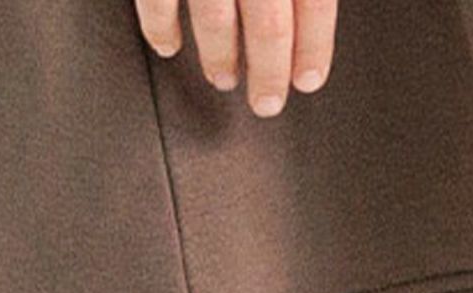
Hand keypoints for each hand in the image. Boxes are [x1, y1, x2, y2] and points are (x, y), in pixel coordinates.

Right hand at [133, 0, 337, 116]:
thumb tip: (303, 14)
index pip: (314, 1)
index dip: (314, 46)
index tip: (308, 79)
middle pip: (269, 25)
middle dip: (269, 71)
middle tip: (267, 102)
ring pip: (216, 21)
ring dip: (220, 58)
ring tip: (224, 77)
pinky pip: (158, 2)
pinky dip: (161, 30)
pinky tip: (169, 46)